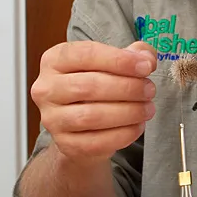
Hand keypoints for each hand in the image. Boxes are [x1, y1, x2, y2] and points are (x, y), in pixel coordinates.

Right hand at [31, 40, 156, 161]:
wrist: (82, 125)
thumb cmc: (97, 85)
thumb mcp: (113, 62)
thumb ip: (134, 53)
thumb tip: (146, 58)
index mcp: (55, 59)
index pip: (86, 54)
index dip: (119, 60)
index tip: (146, 67)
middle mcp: (46, 88)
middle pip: (89, 86)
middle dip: (127, 88)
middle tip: (150, 90)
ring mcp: (52, 118)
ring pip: (91, 116)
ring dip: (128, 112)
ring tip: (148, 108)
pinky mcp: (64, 144)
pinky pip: (96, 142)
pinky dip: (123, 134)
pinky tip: (137, 126)